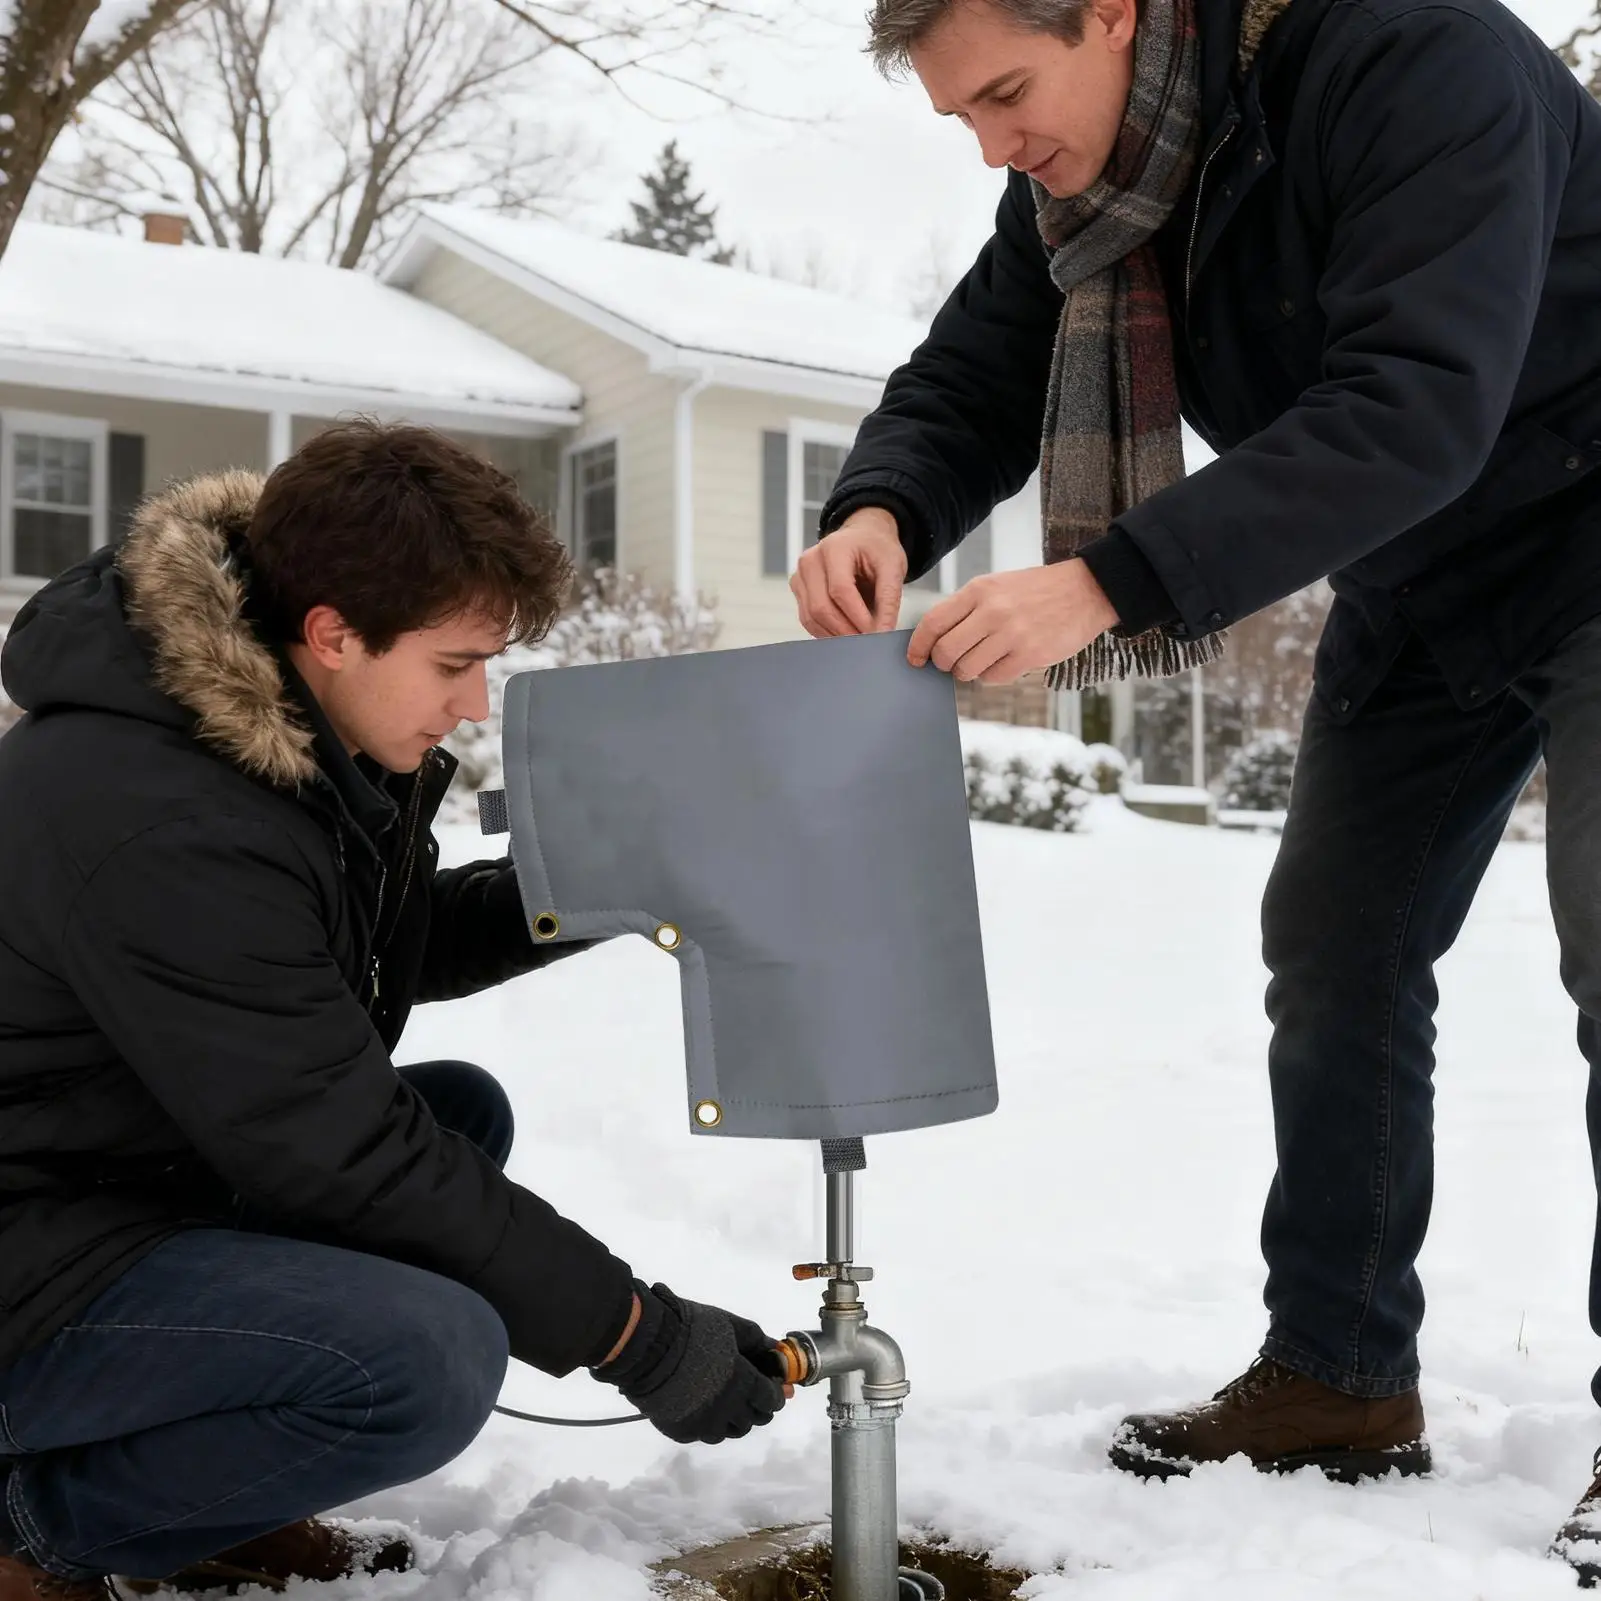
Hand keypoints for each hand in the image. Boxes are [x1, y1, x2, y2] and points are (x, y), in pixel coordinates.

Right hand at [594, 1281, 786, 1444]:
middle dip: (757, 1408)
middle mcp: (728, 1410)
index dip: (775, 1395)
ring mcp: (704, 1424)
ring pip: (729, 1433)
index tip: (773, 1389)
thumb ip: (756, 1340)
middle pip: (753, 1420)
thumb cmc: (693, 1330)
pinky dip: (707, 1425)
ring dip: (733, 1420)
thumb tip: (774, 1350)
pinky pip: (702, 1435)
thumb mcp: (730, 1325)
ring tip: (726, 1405)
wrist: (648, 1347)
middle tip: (752, 1397)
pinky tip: (702, 1409)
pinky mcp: (682, 1432)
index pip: (770, 1400)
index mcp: (744, 1383)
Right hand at [791, 507, 906, 636]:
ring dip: (835, 634)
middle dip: (846, 630)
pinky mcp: (798, 590)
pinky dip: (826, 632)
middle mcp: (811, 561)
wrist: (863, 537)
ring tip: (858, 639)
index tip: (875, 633)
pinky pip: (808, 619)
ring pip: (812, 617)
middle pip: (821, 607)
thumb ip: (889, 600)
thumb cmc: (876, 549)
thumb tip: (883, 632)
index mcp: (834, 548)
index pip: (840, 590)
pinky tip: (845, 633)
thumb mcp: (893, 567)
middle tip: (868, 642)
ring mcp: (800, 576)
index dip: (857, 616)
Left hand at [907, 560, 1118, 683]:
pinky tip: (1004, 662)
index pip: (933, 623)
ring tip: (982, 660)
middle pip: (946, 651)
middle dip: (943, 663)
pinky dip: (992, 676)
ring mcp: (1012, 634)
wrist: (1086, 590)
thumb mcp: (997, 586)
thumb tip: (934, 641)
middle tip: (951, 662)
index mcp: (979, 590)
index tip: (915, 658)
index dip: (918, 646)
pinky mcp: (1030, 655)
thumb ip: (966, 609)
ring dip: (968, 671)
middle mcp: (992, 611)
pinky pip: (993, 678)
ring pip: (967, 670)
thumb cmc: (1036, 590)